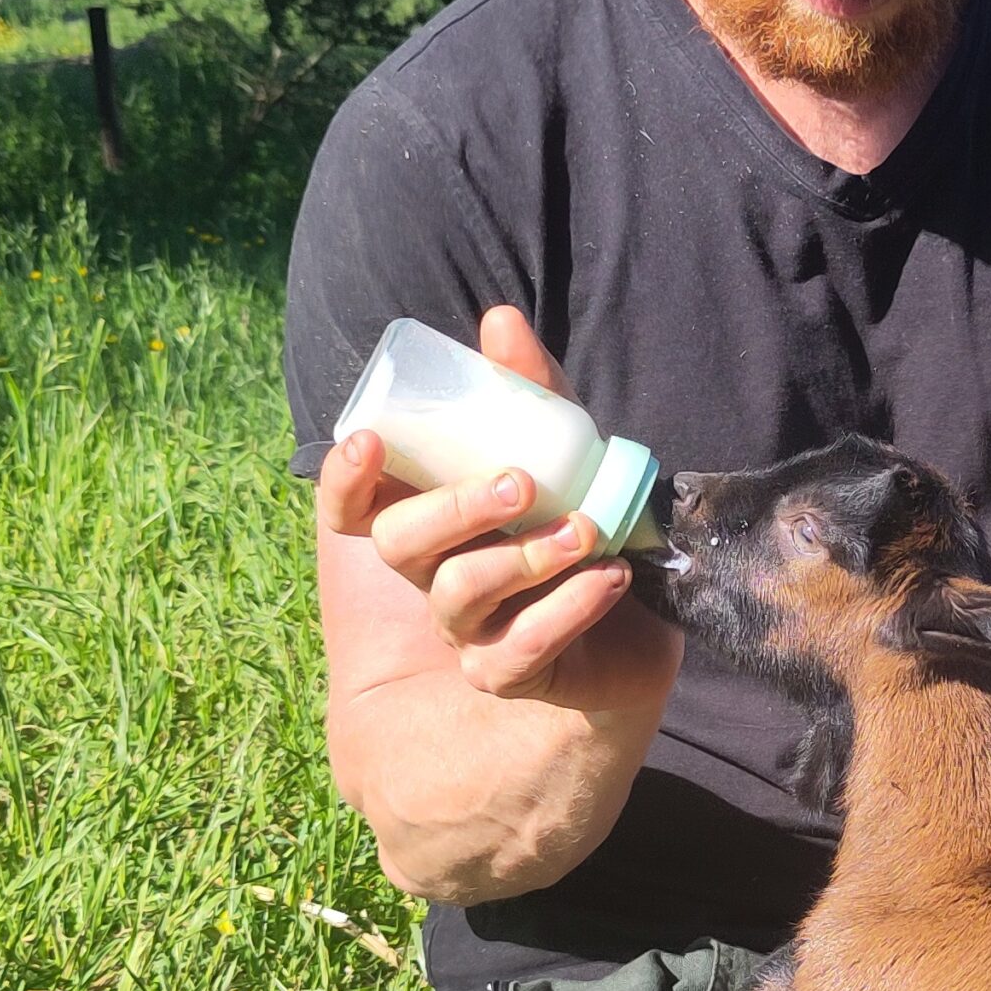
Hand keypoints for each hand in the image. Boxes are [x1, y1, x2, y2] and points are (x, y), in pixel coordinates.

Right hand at [316, 306, 682, 714]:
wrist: (646, 612)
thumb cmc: (583, 520)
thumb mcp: (567, 450)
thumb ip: (534, 392)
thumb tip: (499, 318)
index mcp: (431, 519)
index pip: (355, 507)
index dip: (344, 479)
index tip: (368, 440)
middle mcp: (433, 573)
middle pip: (400, 544)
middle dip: (453, 508)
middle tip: (521, 483)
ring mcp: (466, 628)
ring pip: (459, 594)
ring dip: (523, 558)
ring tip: (585, 531)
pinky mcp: (509, 672)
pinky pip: (519, 649)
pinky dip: (568, 608)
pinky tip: (611, 577)